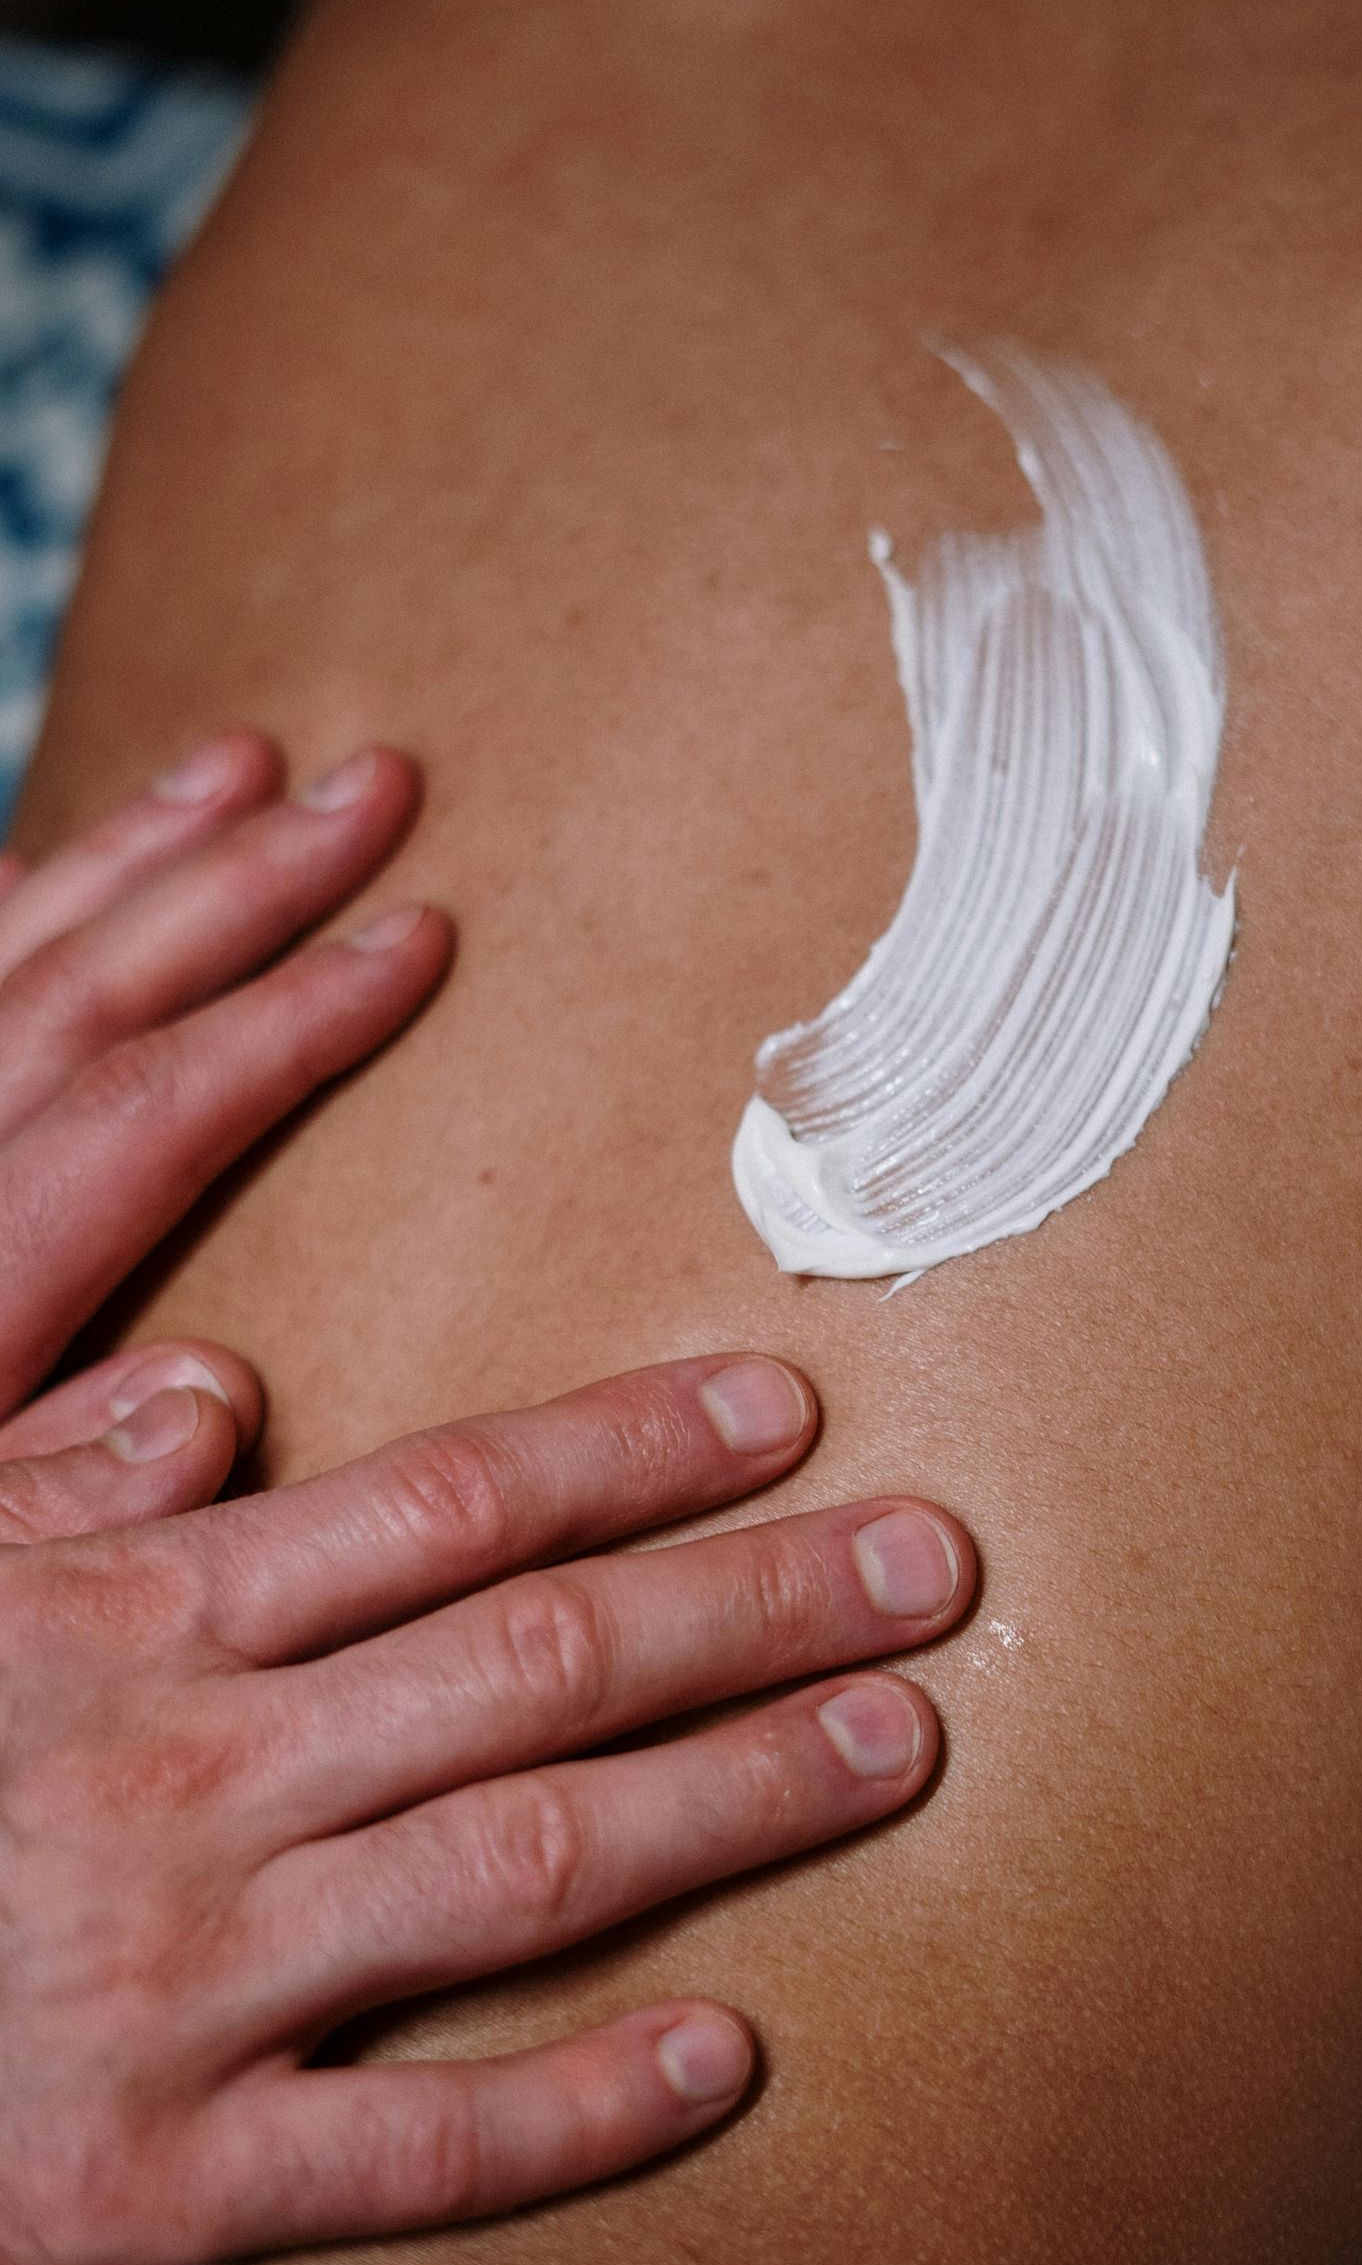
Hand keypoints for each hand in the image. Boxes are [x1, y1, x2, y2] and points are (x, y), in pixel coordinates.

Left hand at [0, 728, 446, 1537]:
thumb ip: (53, 1502)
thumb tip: (224, 1399)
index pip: (149, 1113)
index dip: (296, 1018)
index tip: (419, 935)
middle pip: (82, 989)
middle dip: (243, 877)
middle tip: (378, 780)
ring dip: (127, 854)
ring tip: (242, 763)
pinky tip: (17, 869)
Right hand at [0, 1355, 968, 2264]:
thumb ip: (55, 1478)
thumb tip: (219, 1391)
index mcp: (136, 1625)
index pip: (446, 1506)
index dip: (634, 1451)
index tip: (790, 1412)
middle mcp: (191, 1781)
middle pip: (532, 1662)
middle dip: (752, 1603)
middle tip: (935, 1563)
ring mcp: (185, 1983)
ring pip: (517, 1867)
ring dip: (731, 1802)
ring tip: (899, 1746)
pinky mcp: (155, 2179)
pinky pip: (405, 2152)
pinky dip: (572, 2108)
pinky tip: (726, 2057)